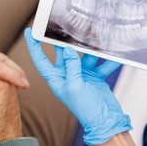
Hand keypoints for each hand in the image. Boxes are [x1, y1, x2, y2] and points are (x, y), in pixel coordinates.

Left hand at [24, 28, 131, 145]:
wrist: (105, 121)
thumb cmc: (85, 108)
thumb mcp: (75, 86)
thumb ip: (71, 66)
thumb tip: (67, 49)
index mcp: (56, 79)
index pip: (40, 60)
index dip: (34, 46)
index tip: (30, 31)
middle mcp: (67, 75)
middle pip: (62, 53)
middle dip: (64, 40)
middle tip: (65, 24)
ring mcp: (81, 75)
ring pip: (83, 56)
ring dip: (90, 49)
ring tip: (96, 37)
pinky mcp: (94, 76)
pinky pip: (100, 64)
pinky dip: (108, 60)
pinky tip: (116, 55)